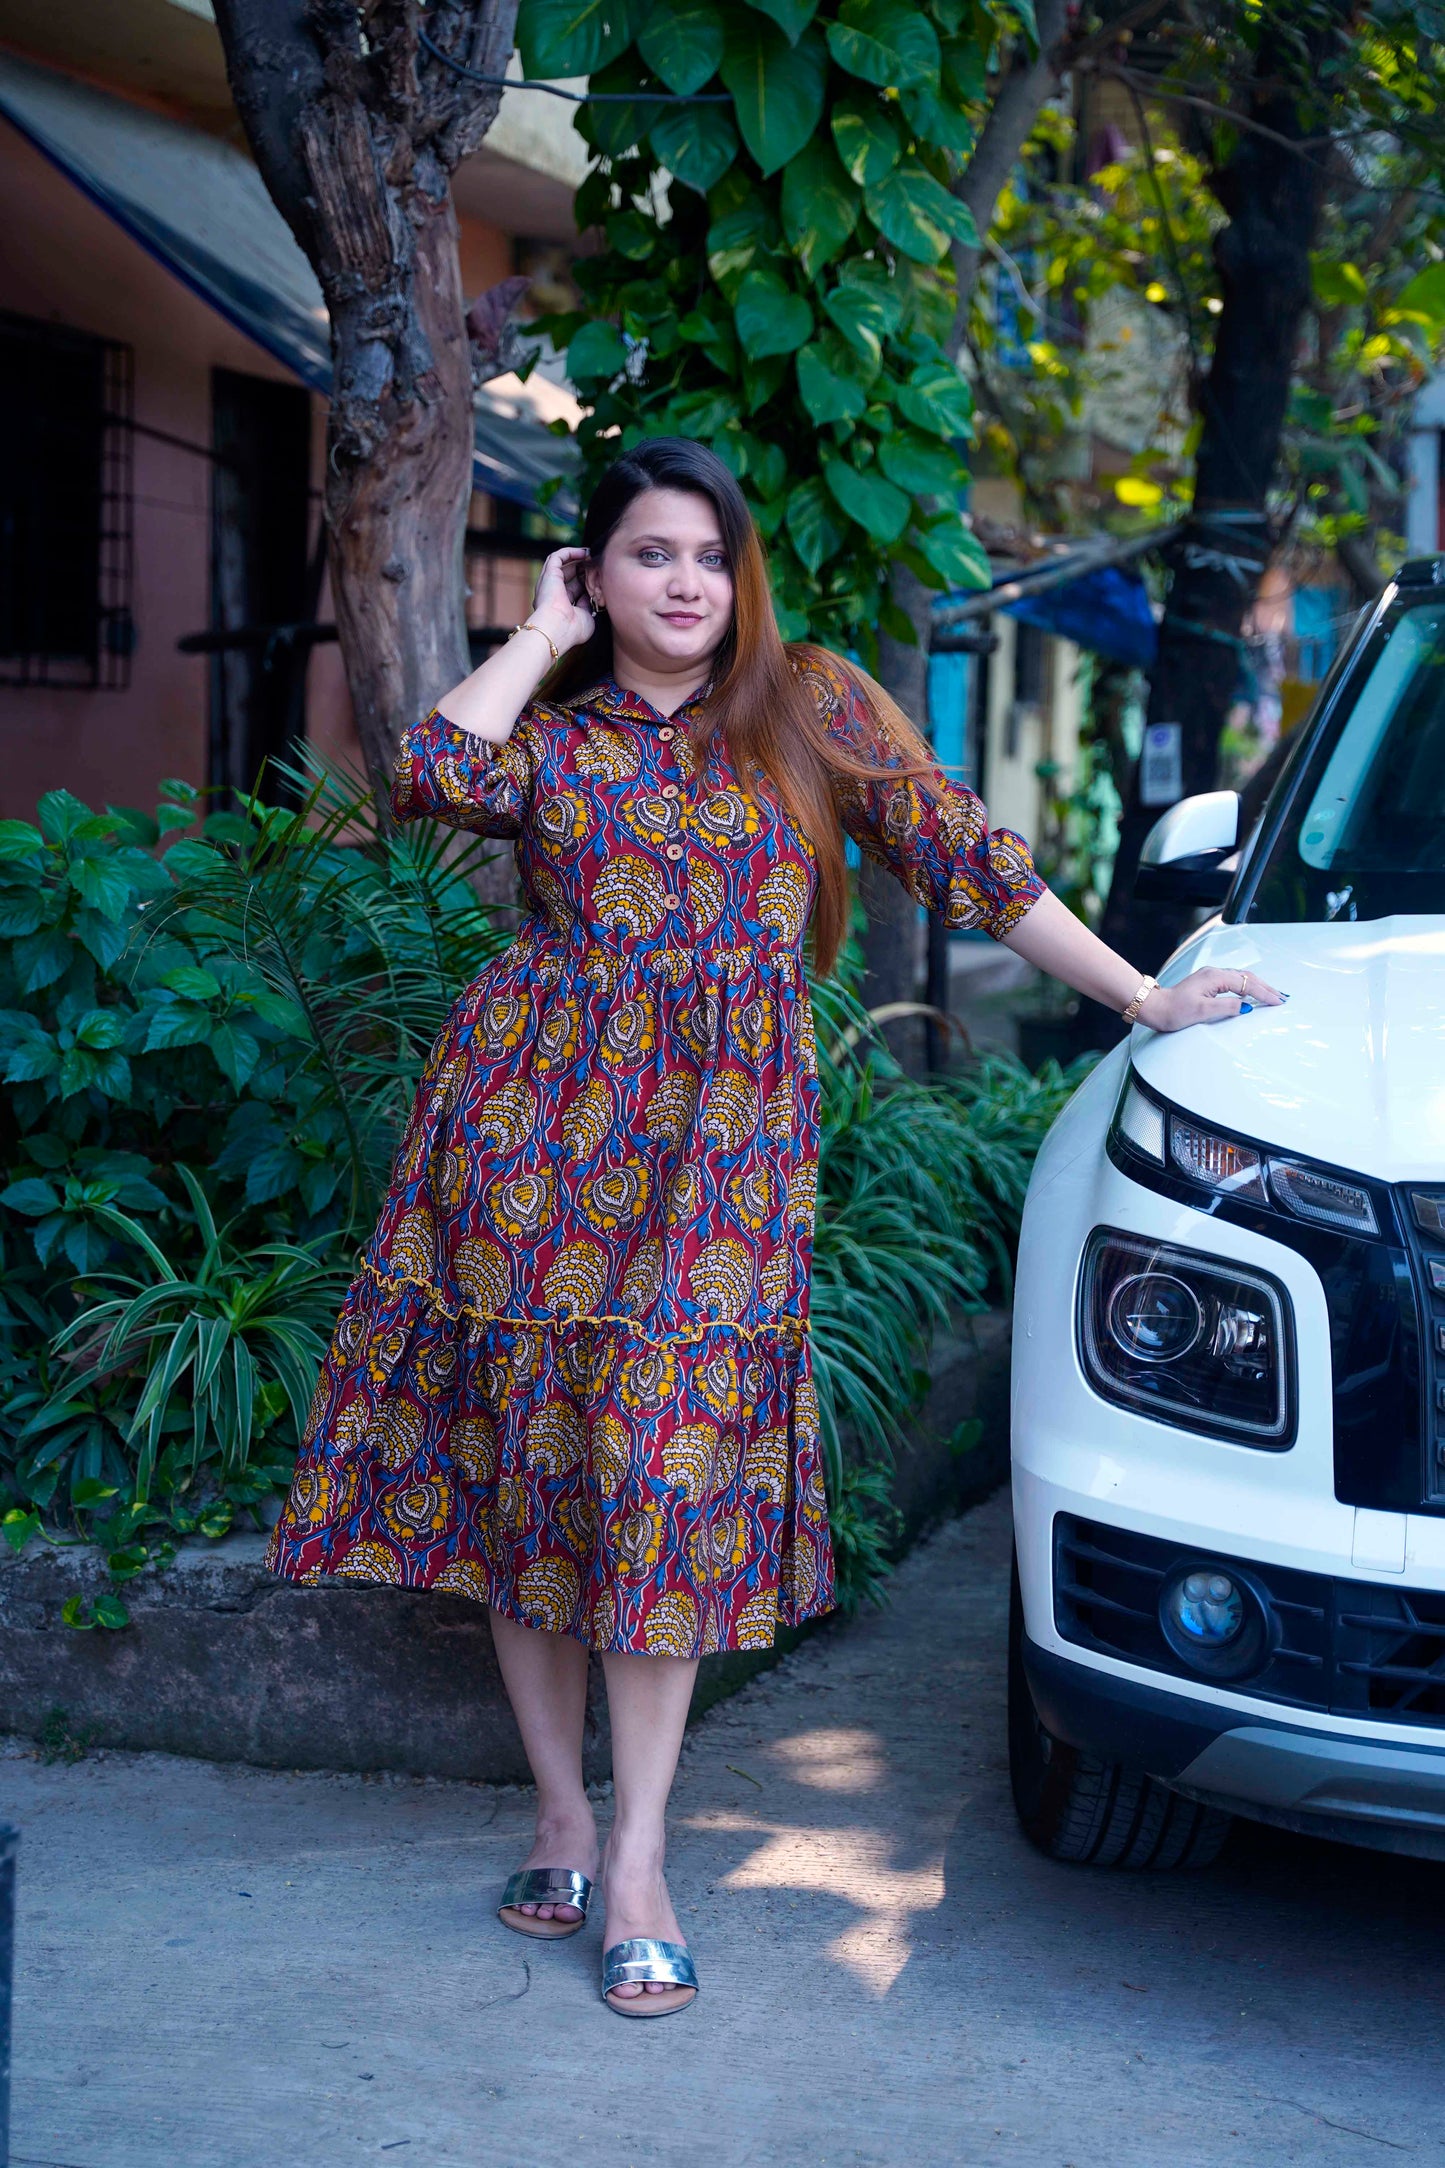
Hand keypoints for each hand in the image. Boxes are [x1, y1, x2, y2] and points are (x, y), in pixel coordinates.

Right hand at [528, 546, 595, 654]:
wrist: (559, 628)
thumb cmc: (572, 630)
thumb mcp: (587, 618)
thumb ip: (590, 606)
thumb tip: (593, 596)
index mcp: (561, 607)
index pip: (575, 590)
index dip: (587, 583)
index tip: (601, 579)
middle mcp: (553, 594)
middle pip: (570, 576)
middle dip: (584, 570)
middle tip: (597, 566)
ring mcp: (549, 583)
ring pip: (562, 564)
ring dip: (577, 558)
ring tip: (591, 556)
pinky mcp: (548, 574)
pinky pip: (557, 557)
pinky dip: (570, 552)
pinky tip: (584, 552)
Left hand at [1139, 967, 1284, 1031]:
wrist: (1155, 1008)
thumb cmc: (1174, 1011)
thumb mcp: (1202, 1011)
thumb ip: (1227, 1007)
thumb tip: (1247, 1006)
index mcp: (1215, 977)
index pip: (1247, 985)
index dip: (1264, 994)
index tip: (1278, 1002)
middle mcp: (1214, 973)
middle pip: (1247, 978)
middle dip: (1266, 987)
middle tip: (1283, 997)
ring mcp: (1211, 977)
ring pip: (1242, 978)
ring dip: (1259, 986)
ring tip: (1273, 994)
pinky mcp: (1208, 983)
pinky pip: (1234, 981)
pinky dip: (1247, 986)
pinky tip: (1252, 992)